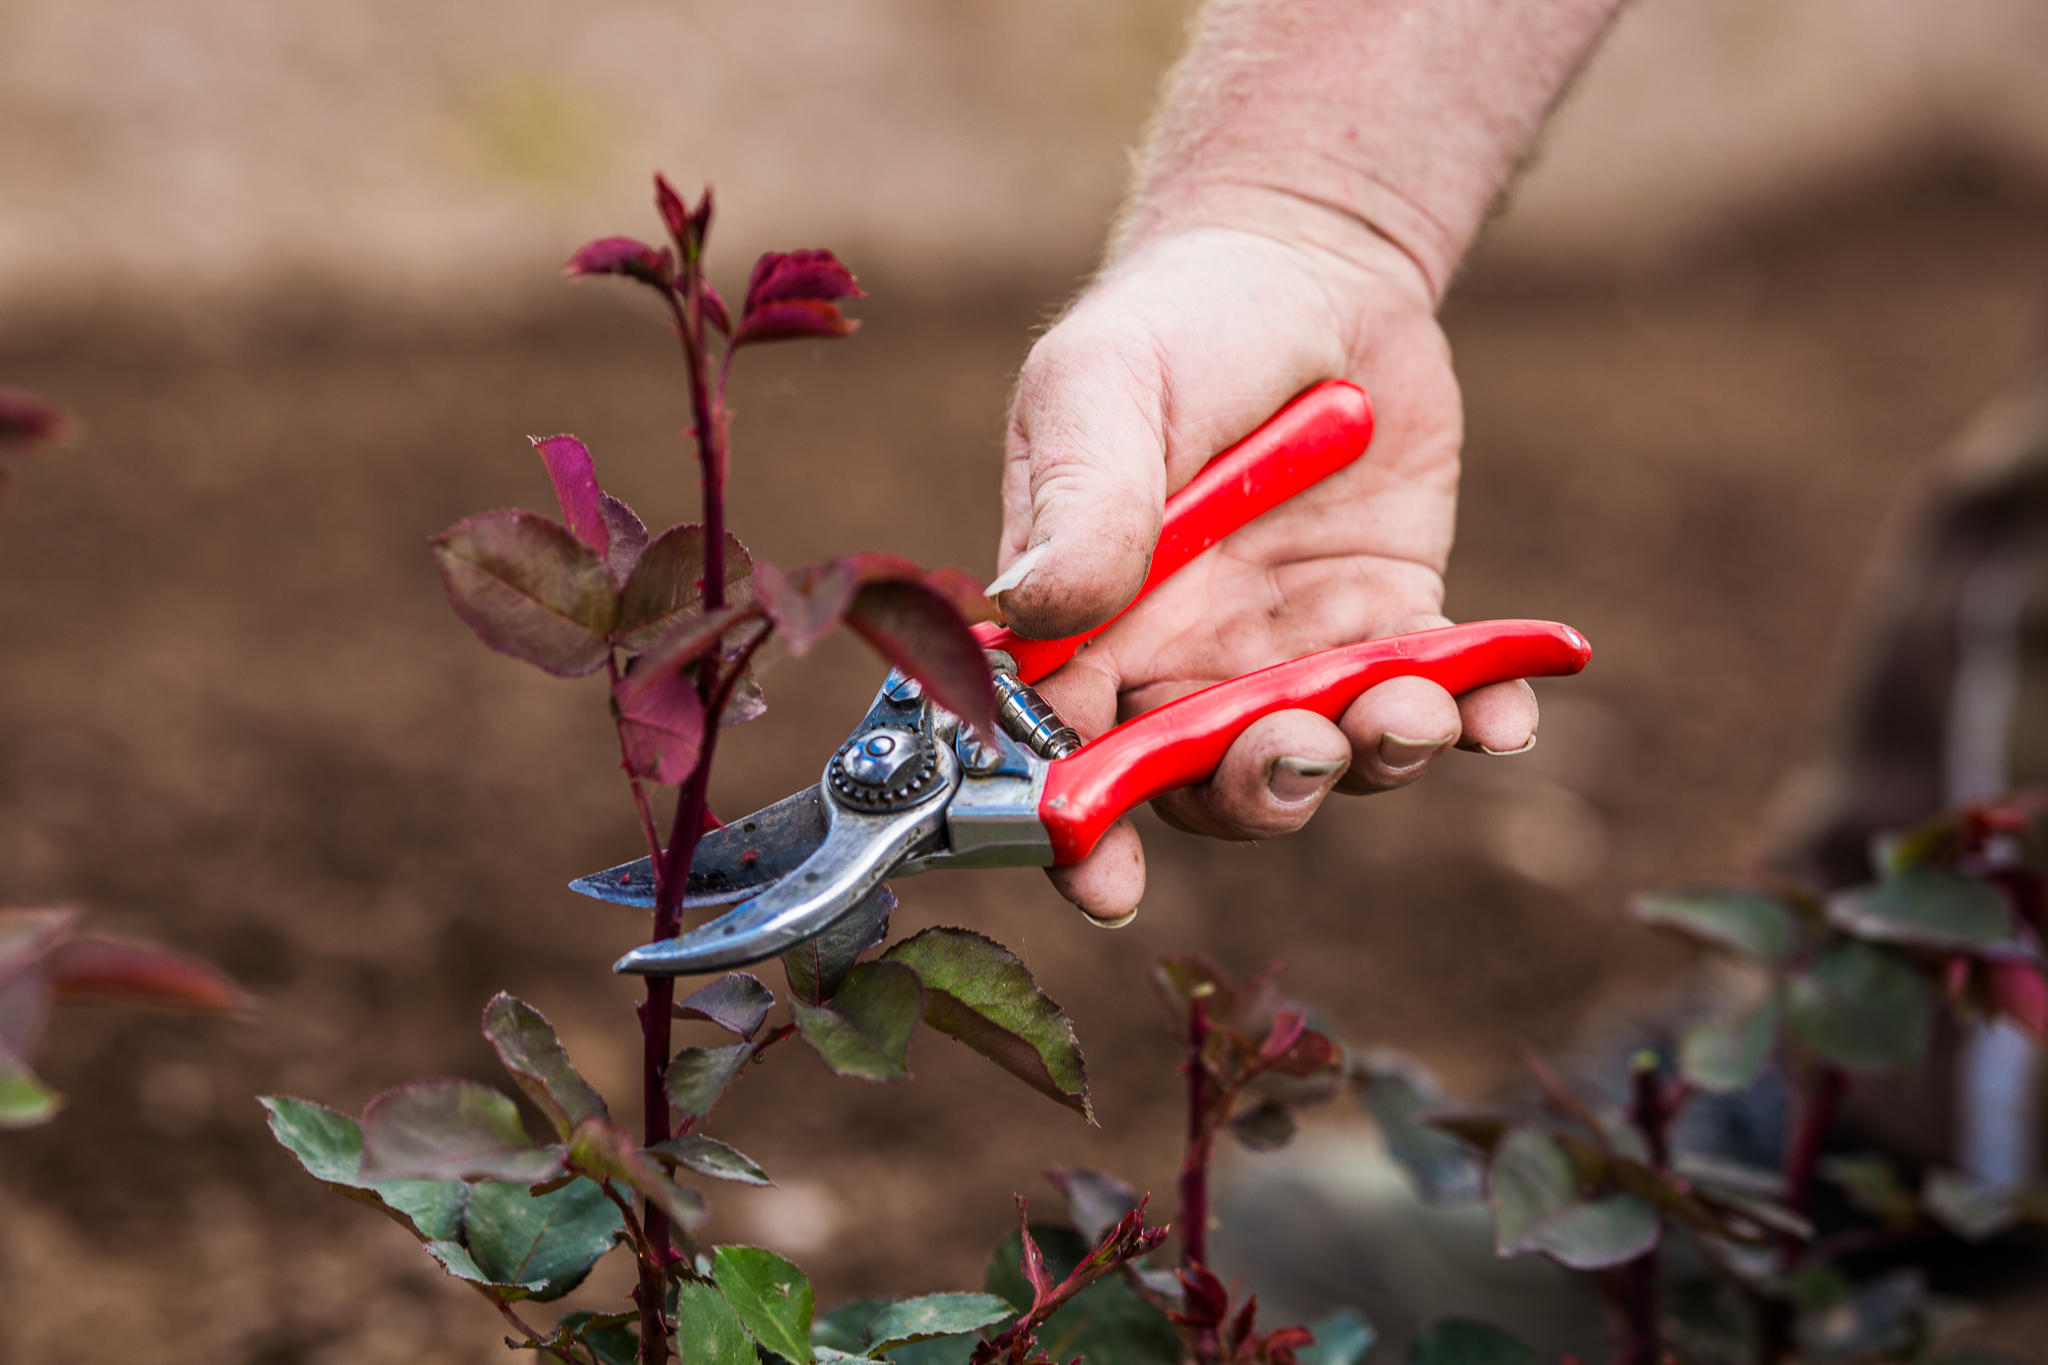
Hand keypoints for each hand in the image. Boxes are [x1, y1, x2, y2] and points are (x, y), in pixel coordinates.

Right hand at [996, 217, 1537, 920]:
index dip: (1082, 830)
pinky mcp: (1398, 621)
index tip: (1106, 883)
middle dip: (1256, 793)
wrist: (1308, 267)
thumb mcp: (1102, 389)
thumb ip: (1077, 503)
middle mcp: (1192, 662)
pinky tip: (1505, 710)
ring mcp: (1298, 651)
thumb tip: (1031, 621)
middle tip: (1294, 747)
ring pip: (1331, 757)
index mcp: (1096, 627)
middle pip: (1211, 783)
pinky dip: (1479, 720)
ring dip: (1372, 761)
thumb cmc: (1176, 326)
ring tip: (1412, 712)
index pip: (1072, 752)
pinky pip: (1440, 698)